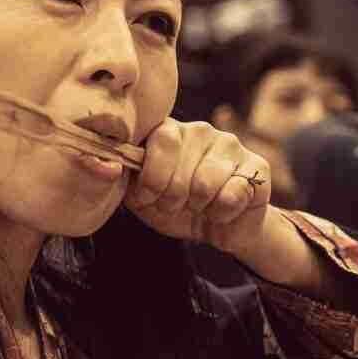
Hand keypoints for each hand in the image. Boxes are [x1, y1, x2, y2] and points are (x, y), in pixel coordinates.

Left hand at [124, 119, 270, 256]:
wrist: (220, 227)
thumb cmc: (177, 207)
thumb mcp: (142, 198)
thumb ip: (124, 179)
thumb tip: (101, 164)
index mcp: (169, 132)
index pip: (158, 140)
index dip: (152, 177)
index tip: (149, 196)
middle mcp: (200, 130)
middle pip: (179, 169)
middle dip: (173, 199)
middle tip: (178, 205)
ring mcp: (230, 144)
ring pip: (205, 184)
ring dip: (198, 207)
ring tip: (200, 206)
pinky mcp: (256, 165)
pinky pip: (232, 195)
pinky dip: (222, 213)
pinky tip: (223, 210)